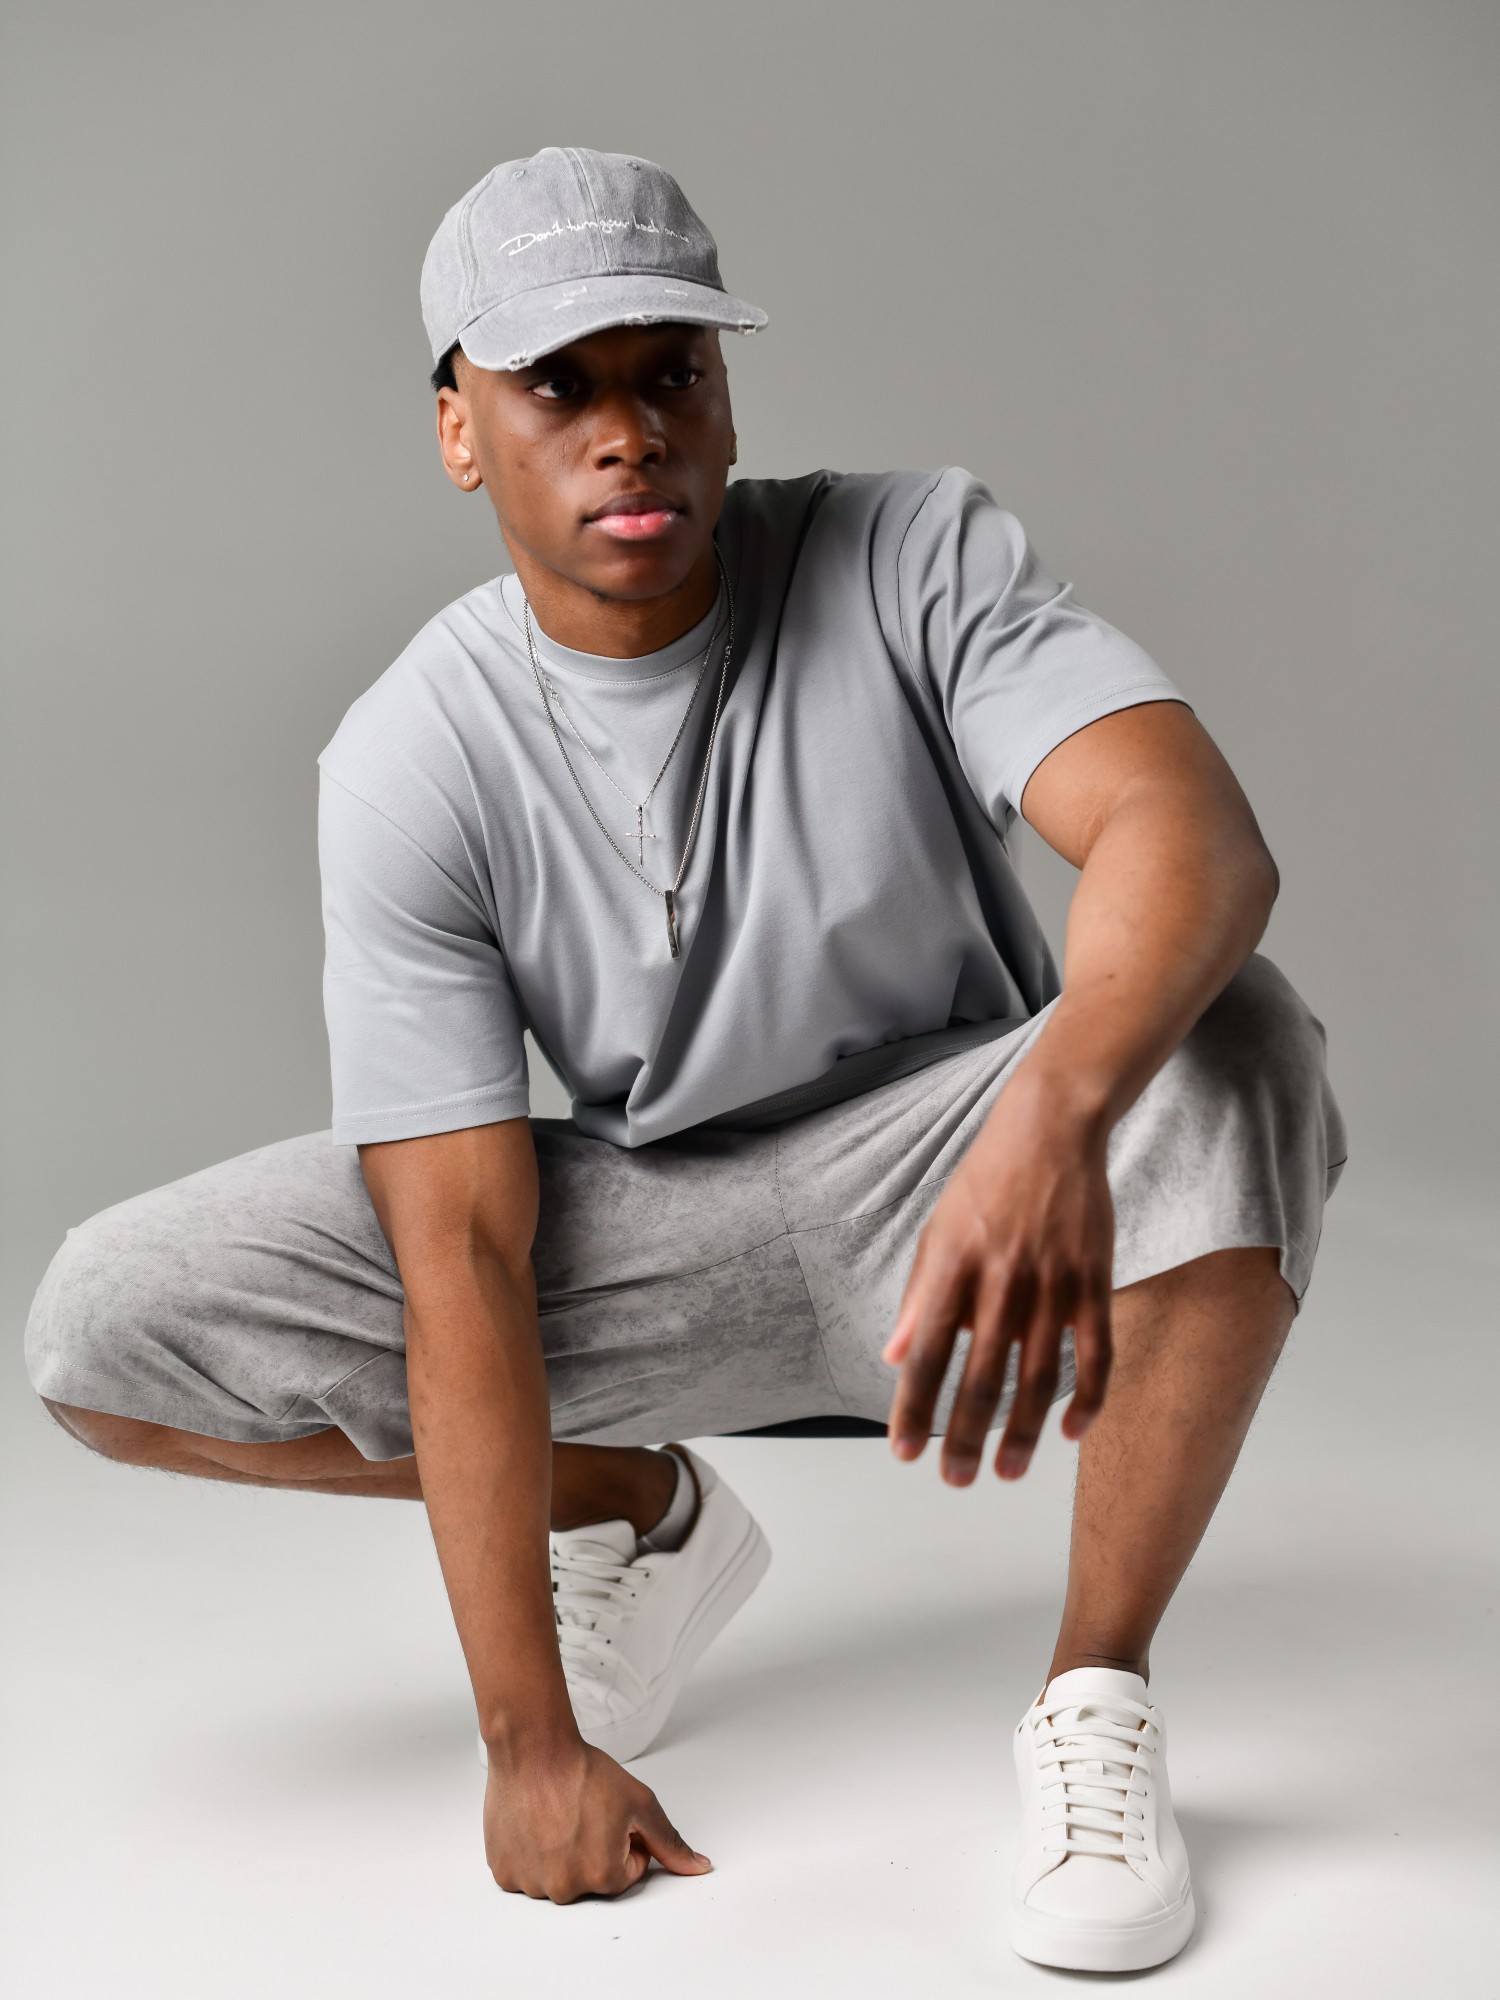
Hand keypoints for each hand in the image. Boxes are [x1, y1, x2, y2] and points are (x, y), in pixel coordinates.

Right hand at [483, 1735, 711, 1901]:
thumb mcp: (640, 1803)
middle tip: (582, 1813)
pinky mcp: (503, 1871)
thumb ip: (670, 1842)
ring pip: (557, 1876)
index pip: (629, 1870)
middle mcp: (565, 1889)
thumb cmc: (583, 1772)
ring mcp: (530, 1883)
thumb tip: (699, 1868)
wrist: (533, 1749)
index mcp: (603, 1877)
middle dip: (594, 1850)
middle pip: (592, 1878)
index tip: (609, 1815)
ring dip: (560, 1853)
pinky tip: (534, 1823)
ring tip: (555, 1815)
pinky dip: (531, 1853)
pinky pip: (525, 1872)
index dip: (625, 1838)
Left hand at [881, 1064, 1113, 1482]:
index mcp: (954, 1265)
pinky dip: (1087, 1398)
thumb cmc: (986, 1182)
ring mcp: (1053, 1281)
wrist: (1051, 1128)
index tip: (902, 1451)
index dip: (913, 1407)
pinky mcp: (1093, 1280)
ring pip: (1038, 1376)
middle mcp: (1001, 1278)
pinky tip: (1072, 1432)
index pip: (928, 1352)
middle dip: (965, 1436)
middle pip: (981, 1375)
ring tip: (1005, 1472)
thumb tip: (896, 1357)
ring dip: (1021, 1432)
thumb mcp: (937, 1230)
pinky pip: (1095, 1352)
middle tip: (956, 1479)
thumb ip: (920, 1297)